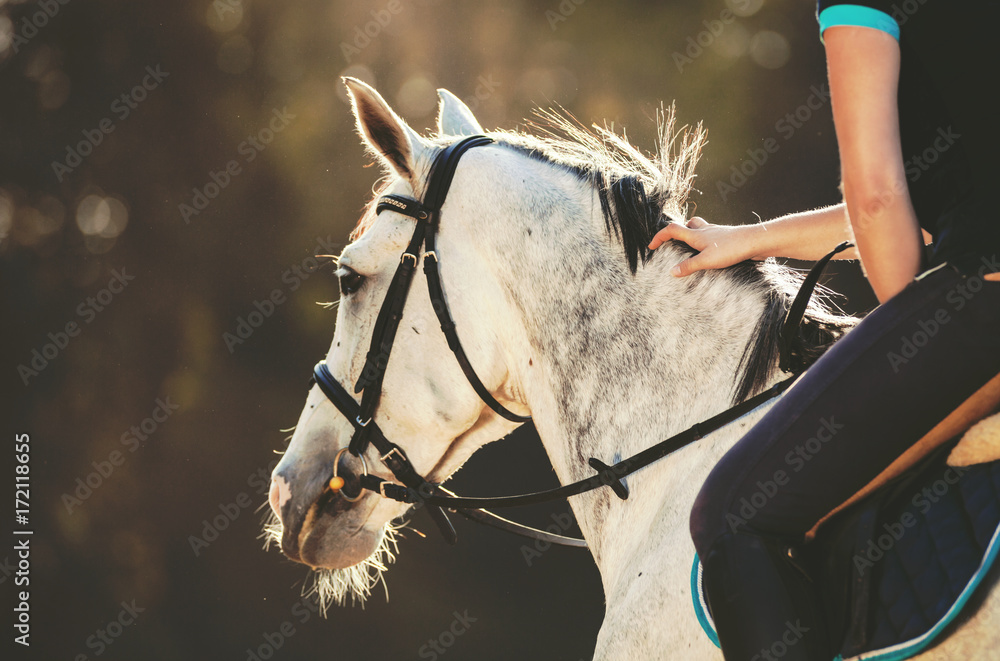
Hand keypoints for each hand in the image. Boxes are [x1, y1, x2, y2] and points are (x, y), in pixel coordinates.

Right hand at [648, 217, 762, 276]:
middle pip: (687, 224)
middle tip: (674, 244)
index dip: (659, 236)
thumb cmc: (731, 248)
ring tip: (692, 249)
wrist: (756, 241)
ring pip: (700, 229)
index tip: (651, 246)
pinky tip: (712, 254)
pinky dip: (707, 242)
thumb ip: (689, 266)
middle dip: (678, 232)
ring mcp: (717, 233)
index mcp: (696, 235)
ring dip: (693, 235)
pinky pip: (712, 237)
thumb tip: (672, 271)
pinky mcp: (727, 238)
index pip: (671, 230)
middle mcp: (705, 231)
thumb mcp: (706, 260)